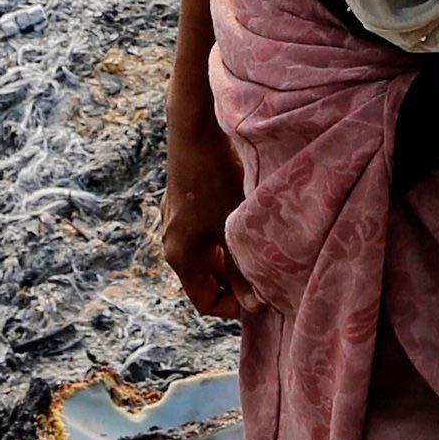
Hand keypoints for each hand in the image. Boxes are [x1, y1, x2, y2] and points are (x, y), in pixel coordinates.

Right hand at [158, 112, 252, 319]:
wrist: (195, 131)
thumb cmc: (217, 178)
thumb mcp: (233, 227)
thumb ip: (243, 270)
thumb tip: (255, 306)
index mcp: (181, 256)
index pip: (206, 302)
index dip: (234, 308)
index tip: (263, 299)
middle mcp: (172, 244)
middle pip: (205, 281)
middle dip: (234, 284)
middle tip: (266, 277)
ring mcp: (175, 224)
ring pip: (206, 258)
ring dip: (230, 262)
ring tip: (259, 252)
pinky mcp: (181, 206)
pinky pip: (203, 238)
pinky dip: (223, 242)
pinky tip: (244, 226)